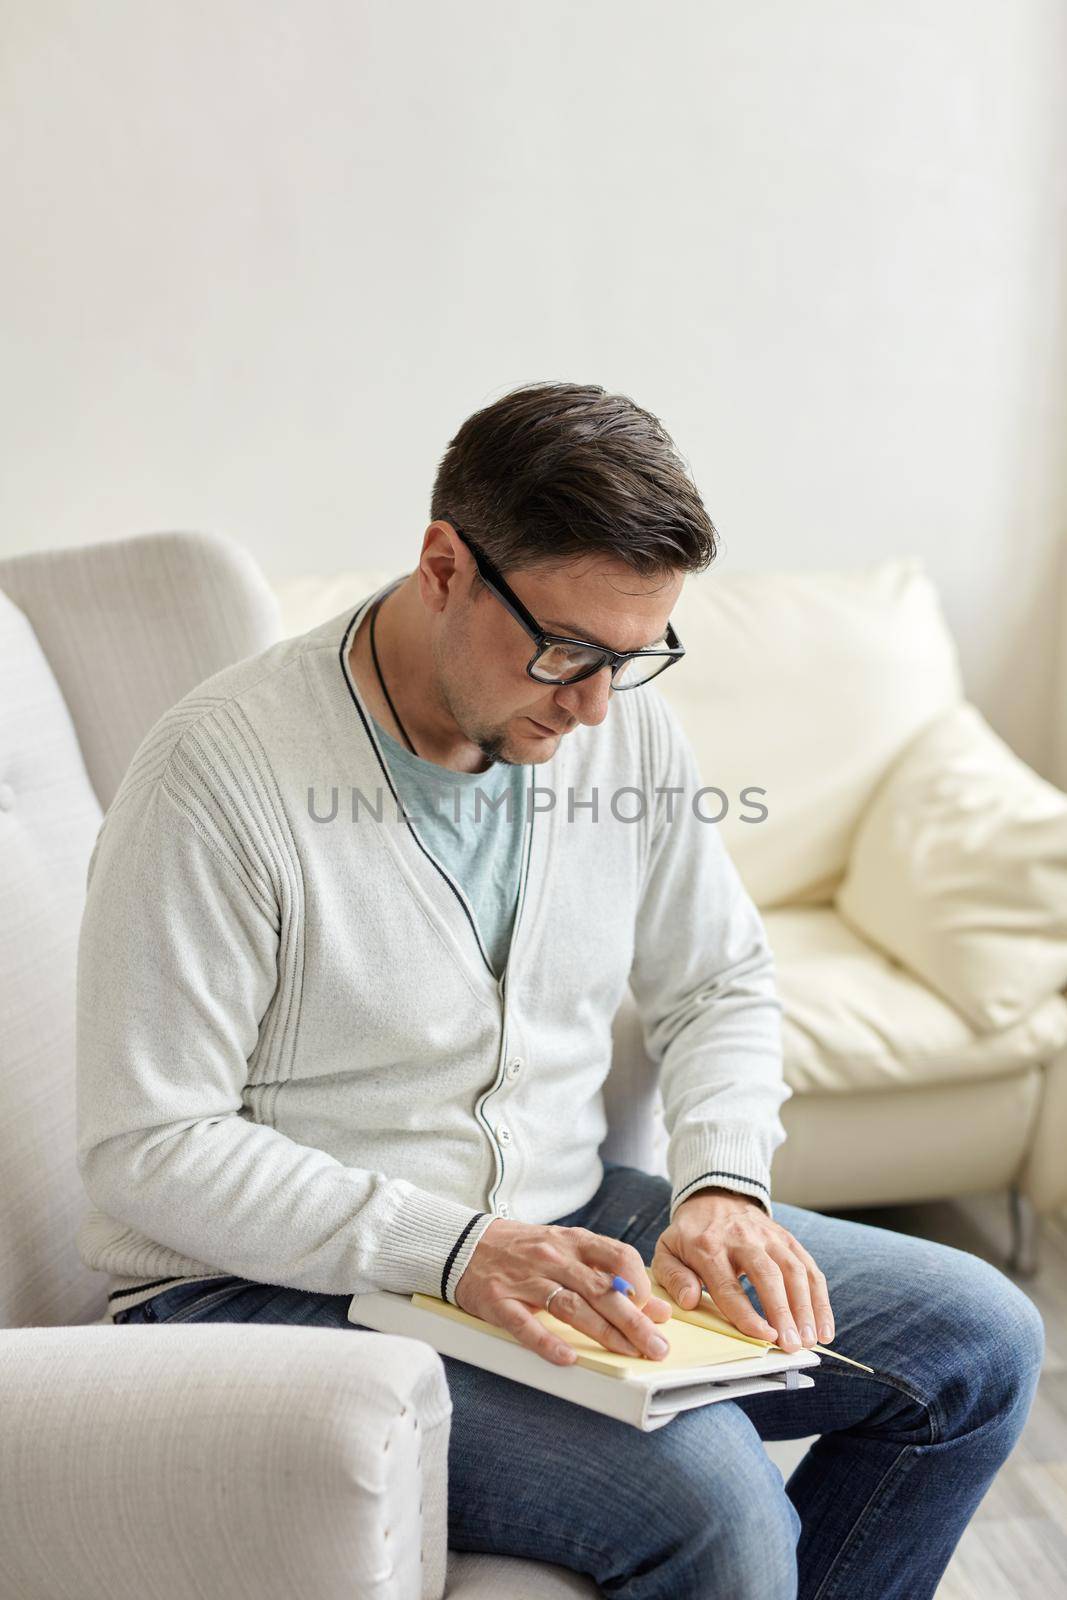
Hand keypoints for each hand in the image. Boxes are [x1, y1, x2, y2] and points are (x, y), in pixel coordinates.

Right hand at [454, 1218, 672, 1367]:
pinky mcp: (499, 1301)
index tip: (653, 1310)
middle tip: (657, 1348)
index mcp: (573, 1241)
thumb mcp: (568, 1251)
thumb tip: (657, 1308)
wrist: (464, 1244)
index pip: (619, 1256)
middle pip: (600, 1289)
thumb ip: (610, 1276)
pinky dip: (546, 1342)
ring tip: (628, 1354)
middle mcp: (552, 1257)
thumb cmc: (523, 1250)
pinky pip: (525, 1324)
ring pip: (570, 1306)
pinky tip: (566, 1358)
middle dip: (634, 1321)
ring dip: (603, 1333)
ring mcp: (525, 1279)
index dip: (641, 1284)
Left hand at [651, 1187, 834, 1351]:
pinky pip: (810, 1268)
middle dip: (783, 1312)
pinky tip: (824, 1326)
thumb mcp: (667, 1251)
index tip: (763, 1336)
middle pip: (768, 1275)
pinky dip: (821, 1299)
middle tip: (792, 1346)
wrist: (715, 1197)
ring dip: (807, 1308)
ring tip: (811, 1341)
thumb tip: (690, 1301)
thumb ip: (673, 1277)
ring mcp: (769, 1237)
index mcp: (708, 1246)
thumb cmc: (690, 1235)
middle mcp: (743, 1239)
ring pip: (794, 1270)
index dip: (746, 1313)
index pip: (728, 1284)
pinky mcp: (788, 1240)